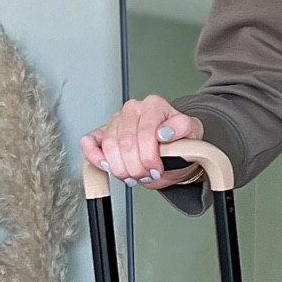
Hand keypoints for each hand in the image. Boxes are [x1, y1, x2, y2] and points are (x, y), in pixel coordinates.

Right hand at [80, 96, 202, 187]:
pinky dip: (94, 156)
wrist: (174, 149)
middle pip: (126, 143)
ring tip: (134, 175)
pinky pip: (90, 141)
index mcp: (153, 105)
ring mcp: (116, 120)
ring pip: (109, 146)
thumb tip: (164, 132)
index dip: (149, 157)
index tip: (156, 169)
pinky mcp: (103, 132)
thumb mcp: (192, 134)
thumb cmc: (179, 141)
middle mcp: (133, 109)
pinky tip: (106, 166)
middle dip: (136, 167)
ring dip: (121, 168)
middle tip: (146, 175)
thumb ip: (182, 128)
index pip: (145, 133)